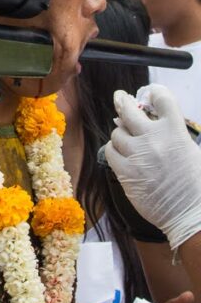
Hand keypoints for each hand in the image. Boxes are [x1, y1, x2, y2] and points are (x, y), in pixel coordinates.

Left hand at [105, 84, 200, 249]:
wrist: (189, 210)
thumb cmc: (195, 182)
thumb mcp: (190, 148)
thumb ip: (172, 132)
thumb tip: (152, 120)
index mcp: (175, 130)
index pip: (162, 99)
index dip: (154, 92)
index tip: (149, 92)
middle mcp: (153, 138)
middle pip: (129, 111)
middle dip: (123, 102)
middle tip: (120, 98)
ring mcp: (136, 154)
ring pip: (117, 132)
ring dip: (121, 133)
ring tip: (128, 137)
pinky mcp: (124, 171)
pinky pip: (109, 151)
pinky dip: (113, 149)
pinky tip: (120, 152)